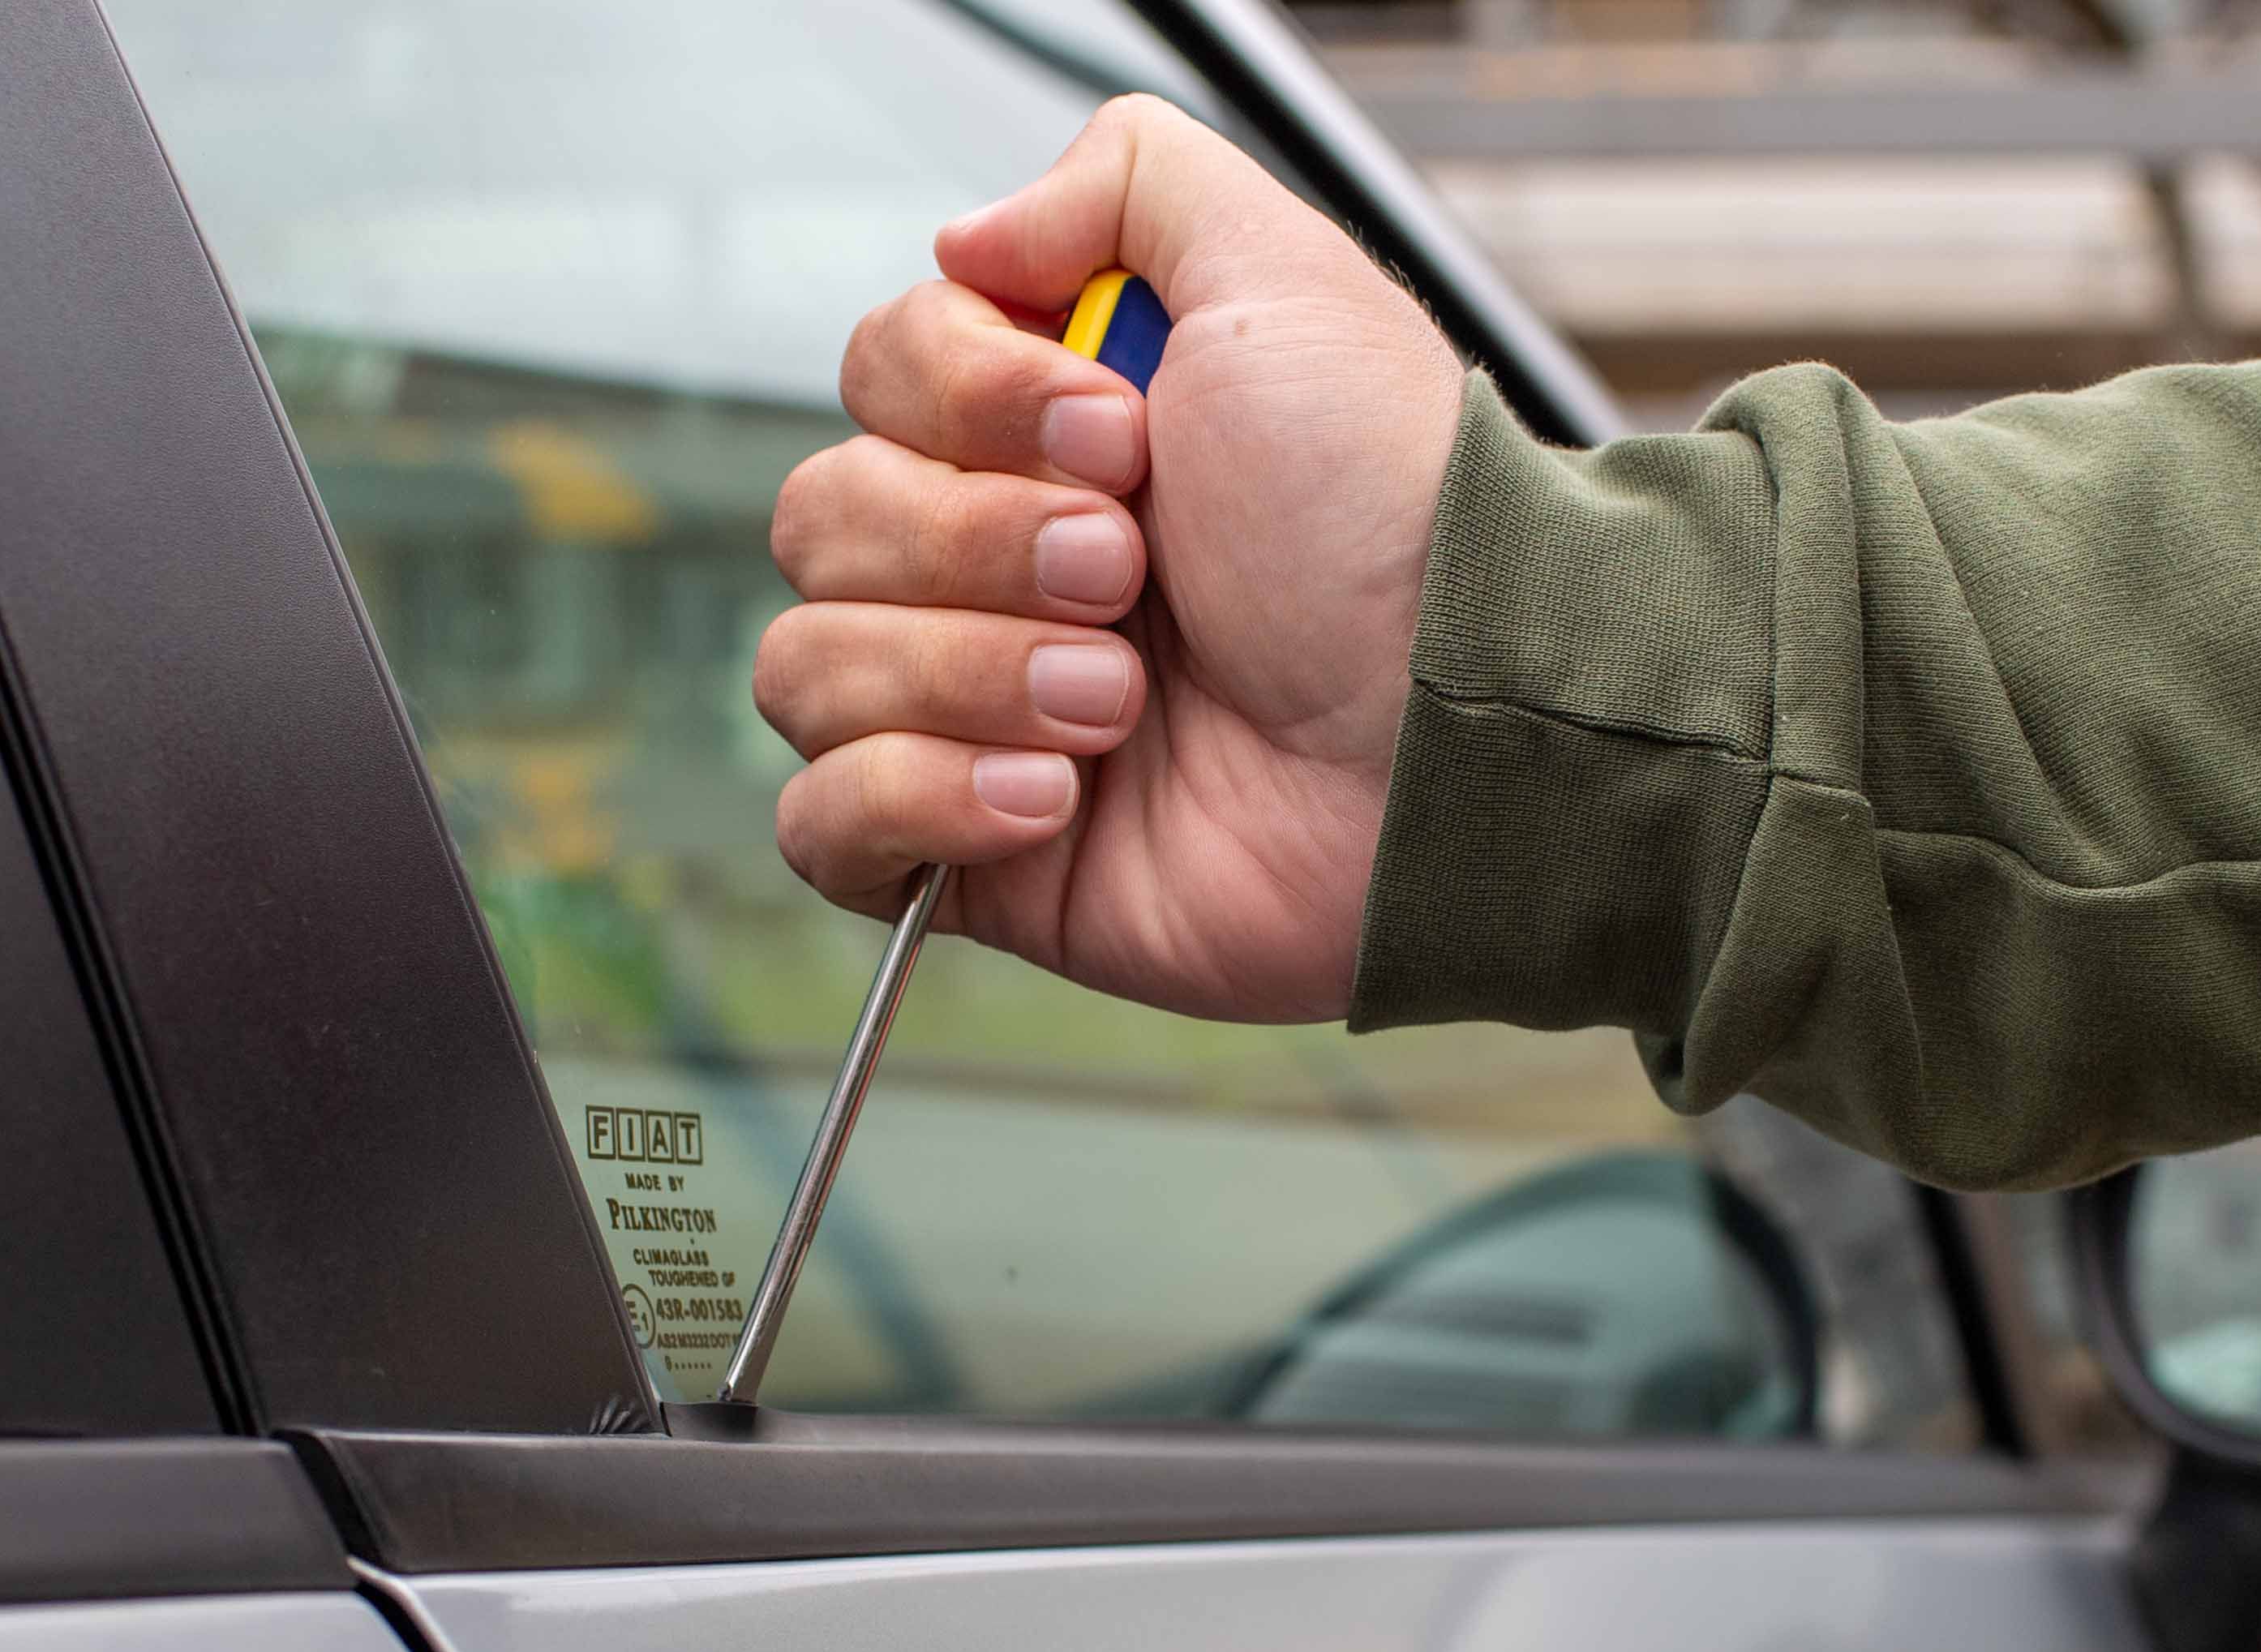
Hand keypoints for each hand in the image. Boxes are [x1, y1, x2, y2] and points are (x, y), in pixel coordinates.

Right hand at [758, 97, 1462, 1021]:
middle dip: (979, 546)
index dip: (968, 403)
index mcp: (1049, 440)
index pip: (877, 377)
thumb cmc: (1389, 523)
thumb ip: (1129, 182)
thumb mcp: (1282, 278)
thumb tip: (971, 235)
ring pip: (807, 668)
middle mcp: (998, 571)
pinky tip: (1055, 797)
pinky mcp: (984, 860)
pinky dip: (917, 800)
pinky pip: (825, 828)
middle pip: (823, 518)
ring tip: (1123, 700)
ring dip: (969, 672)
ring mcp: (978, 718)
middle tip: (1131, 574)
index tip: (1119, 437)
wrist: (1453, 728)